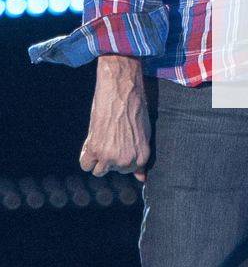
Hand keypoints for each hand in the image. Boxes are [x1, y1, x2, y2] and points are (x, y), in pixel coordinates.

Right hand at [79, 55, 150, 181]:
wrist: (121, 87)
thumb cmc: (134, 106)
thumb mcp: (143, 132)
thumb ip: (140, 156)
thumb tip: (142, 179)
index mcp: (142, 156)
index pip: (128, 171)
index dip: (122, 155)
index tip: (121, 141)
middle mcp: (126, 160)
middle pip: (112, 170)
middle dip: (110, 156)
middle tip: (112, 135)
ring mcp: (110, 156)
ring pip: (98, 170)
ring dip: (97, 157)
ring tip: (102, 137)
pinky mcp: (95, 149)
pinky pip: (85, 164)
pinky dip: (86, 154)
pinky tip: (93, 138)